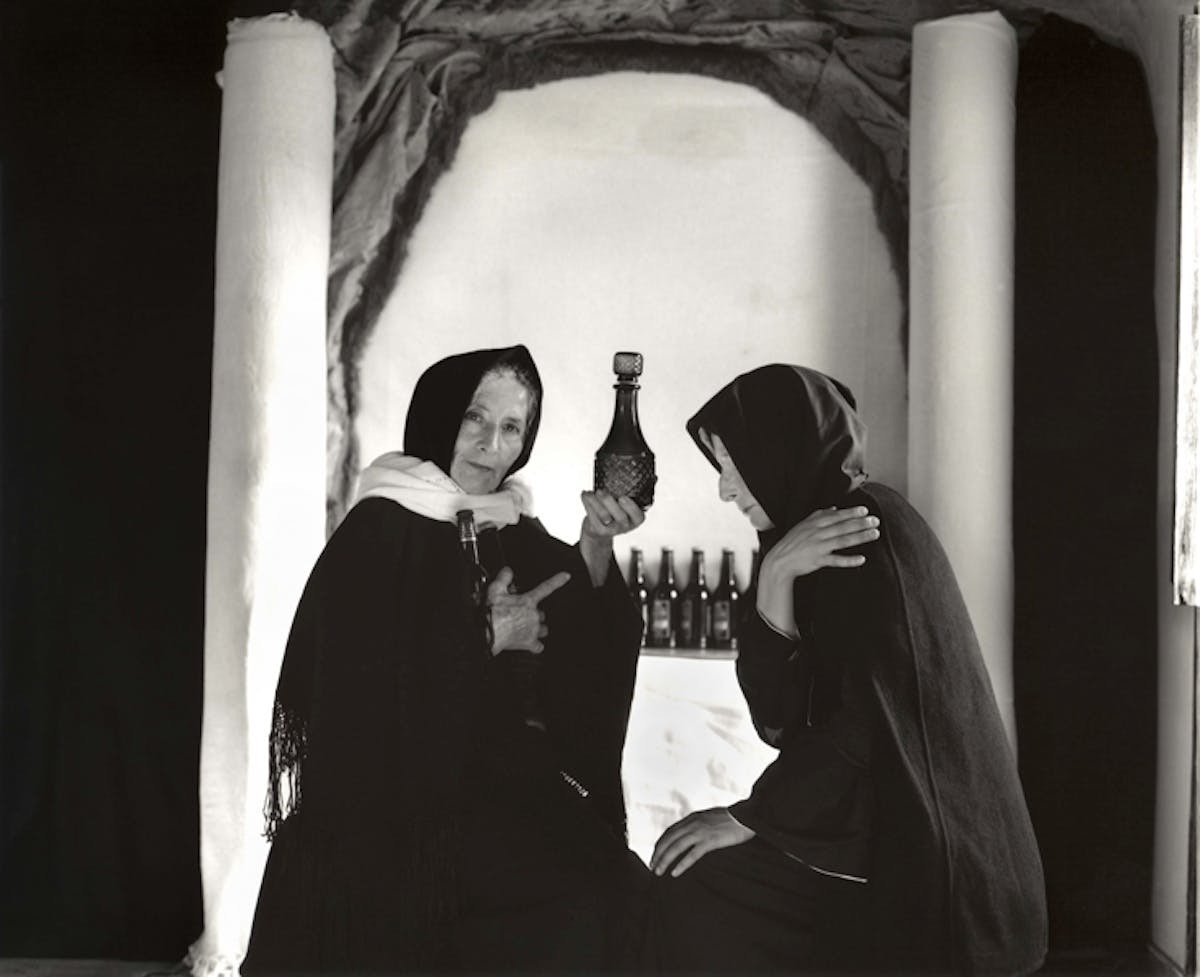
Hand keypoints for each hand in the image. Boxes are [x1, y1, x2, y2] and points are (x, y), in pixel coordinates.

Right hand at [487, 566, 570, 654]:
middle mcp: (534, 615)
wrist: (488, 631)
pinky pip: (538, 646)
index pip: (546, 587)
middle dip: (534, 614)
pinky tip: (529, 644)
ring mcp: (533, 629)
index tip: (566, 576)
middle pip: (542, 614)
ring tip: (526, 629)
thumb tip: (508, 572)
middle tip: (522, 615)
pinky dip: (535, 646)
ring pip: (543, 629)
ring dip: (537, 629)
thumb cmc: (492, 612)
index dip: (557, 580)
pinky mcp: (529, 642)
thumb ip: (504, 578)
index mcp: (528, 601)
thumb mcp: (495, 590)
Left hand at [579, 490, 644, 540]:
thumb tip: (654, 477)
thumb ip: (638, 491)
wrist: (600, 528)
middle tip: (601, 491)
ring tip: (590, 492)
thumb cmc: (617, 510)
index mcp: (636, 519)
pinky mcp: (599, 530)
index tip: (623, 498)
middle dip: (609, 502)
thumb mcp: (629, 503)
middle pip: (620, 517)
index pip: (638, 516)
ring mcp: (612, 530)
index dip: (630, 508)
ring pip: (604, 516)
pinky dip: (587, 503)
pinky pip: (592, 517)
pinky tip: (585, 494)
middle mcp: (626, 526)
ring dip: (595, 502)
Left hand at [650, 808, 754, 876]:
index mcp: (692, 818)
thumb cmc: (732, 819)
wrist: (747, 816)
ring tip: (658, 872)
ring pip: (676, 847)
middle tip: (652, 867)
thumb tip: (691, 833)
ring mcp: (701, 832)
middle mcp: (693, 823)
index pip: (670, 831)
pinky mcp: (710, 841)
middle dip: (658, 854)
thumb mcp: (710, 817)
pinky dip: (681, 864)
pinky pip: (692, 855)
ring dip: (665, 860)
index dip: (661, 844)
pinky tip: (675, 873)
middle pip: (669, 840)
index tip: (655, 854)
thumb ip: (699, 824)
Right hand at [756, 507, 878, 637]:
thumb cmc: (792, 542)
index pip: (836, 516)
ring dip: (860, 537)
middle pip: (842, 527)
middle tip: (876, 521)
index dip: (851, 513)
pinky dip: (849, 560)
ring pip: (842, 540)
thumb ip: (819, 516)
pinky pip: (836, 560)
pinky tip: (862, 559)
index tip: (865, 511)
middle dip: (860, 523)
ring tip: (874, 534)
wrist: (779, 561)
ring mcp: (818, 547)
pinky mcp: (818, 560)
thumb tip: (833, 508)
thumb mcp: (803, 525)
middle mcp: (817, 533)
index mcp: (814, 523)